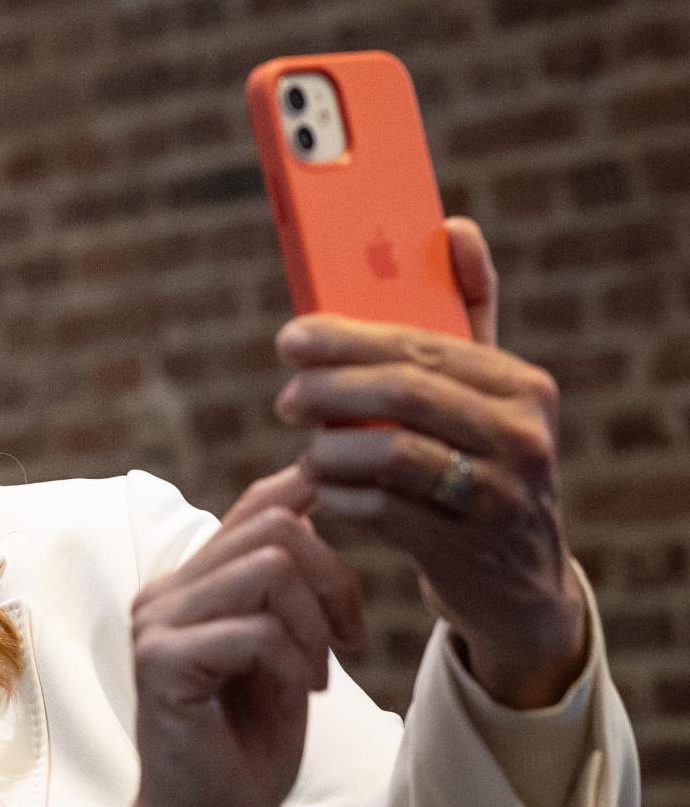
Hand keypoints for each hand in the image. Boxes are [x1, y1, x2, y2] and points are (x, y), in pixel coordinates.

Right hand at [84, 468, 364, 806]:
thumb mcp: (285, 650)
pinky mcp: (161, 662)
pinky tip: (300, 695)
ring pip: (270, 567)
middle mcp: (164, 593)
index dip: (317, 498)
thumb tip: (319, 498)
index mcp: (190, 584)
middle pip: (274, 525)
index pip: (259, 504)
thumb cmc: (248, 748)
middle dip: (336, 578)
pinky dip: (296, 662)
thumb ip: (289, 583)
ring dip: (315, 623)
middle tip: (347, 641)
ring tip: (316, 674)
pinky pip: (258, 629)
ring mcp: (155, 624)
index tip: (362, 536)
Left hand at [273, 217, 587, 708]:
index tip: (291, 339)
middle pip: (401, 393)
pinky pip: (378, 510)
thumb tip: (452, 228)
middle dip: (327, 389)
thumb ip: (468, 312)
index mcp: (522, 386)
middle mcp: (520, 436)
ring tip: (307, 450)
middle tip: (285, 398)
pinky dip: (338, 497)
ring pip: (386, 454)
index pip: (421, 346)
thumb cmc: (482, 462)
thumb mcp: (488, 392)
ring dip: (327, 449)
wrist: (516, 579)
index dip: (346, 338)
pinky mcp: (463, 548)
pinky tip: (324, 492)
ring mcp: (497, 496)